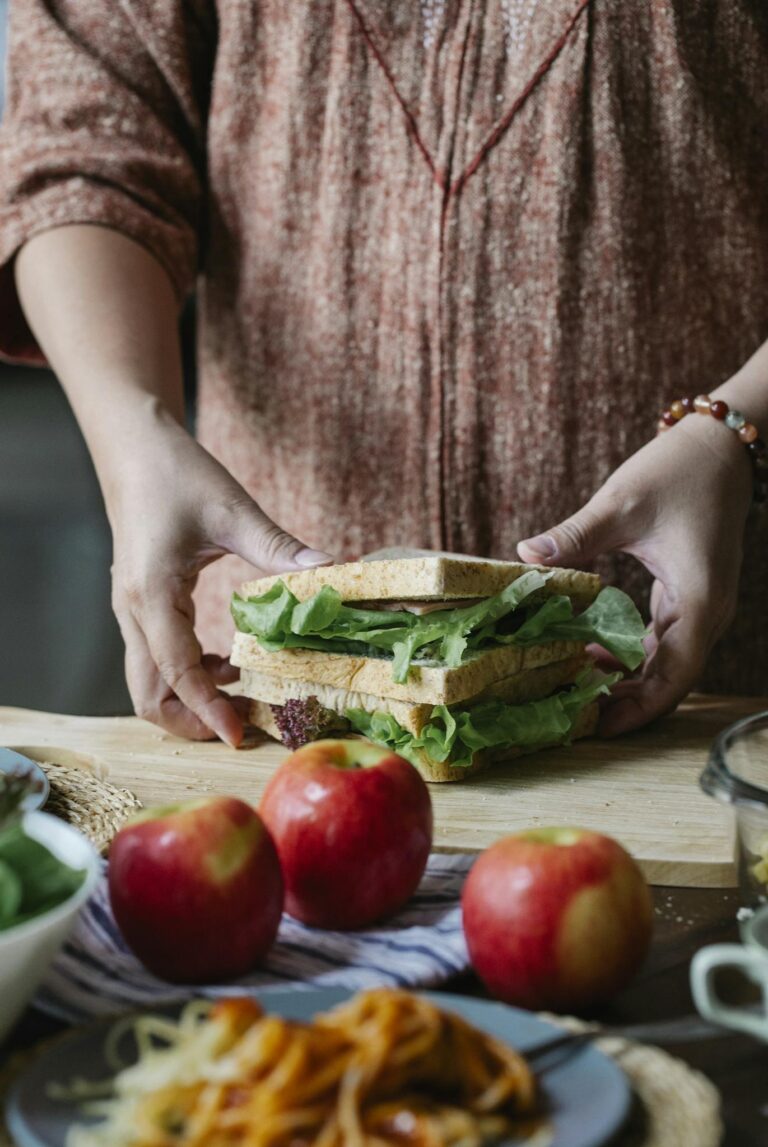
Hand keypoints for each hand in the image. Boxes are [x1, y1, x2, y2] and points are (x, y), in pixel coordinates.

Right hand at [109, 409, 332, 745]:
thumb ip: (279, 548)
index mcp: (152, 595)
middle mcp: (133, 611)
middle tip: (243, 726)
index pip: (177, 673)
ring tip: (240, 698)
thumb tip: (333, 571)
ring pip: (149, 681)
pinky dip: (188, 674)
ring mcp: (132, 610)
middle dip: (191, 721)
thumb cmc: (177, 473)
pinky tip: (227, 661)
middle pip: (148, 694)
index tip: (243, 735)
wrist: (134, 447)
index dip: (209, 710)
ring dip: (189, 700)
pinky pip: (157, 657)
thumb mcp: (233, 510)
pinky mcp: (140, 604)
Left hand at [518, 414, 751, 734]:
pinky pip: (662, 639)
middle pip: (670, 678)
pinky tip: (590, 652)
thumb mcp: (621, 503)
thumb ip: (575, 536)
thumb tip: (525, 555)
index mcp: (699, 599)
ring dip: (625, 678)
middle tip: (574, 717)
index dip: (638, 707)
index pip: (674, 675)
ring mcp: (701, 605)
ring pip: (666, 662)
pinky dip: (630, 652)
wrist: (719, 445)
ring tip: (575, 689)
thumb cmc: (678, 471)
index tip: (599, 727)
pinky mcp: (689, 594)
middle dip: (626, 702)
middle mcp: (707, 611)